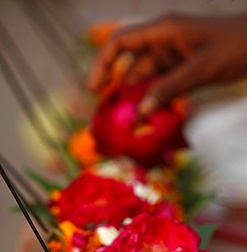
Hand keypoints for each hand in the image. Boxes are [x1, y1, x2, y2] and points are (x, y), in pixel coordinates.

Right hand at [88, 14, 246, 114]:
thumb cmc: (234, 47)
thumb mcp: (200, 68)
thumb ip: (170, 89)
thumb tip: (142, 113)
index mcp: (162, 31)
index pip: (120, 43)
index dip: (103, 64)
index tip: (95, 88)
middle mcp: (162, 42)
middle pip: (131, 66)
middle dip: (121, 90)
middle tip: (113, 117)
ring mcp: (171, 55)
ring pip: (146, 79)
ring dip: (140, 99)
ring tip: (132, 123)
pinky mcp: (180, 68)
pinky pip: (161, 85)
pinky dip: (156, 100)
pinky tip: (152, 116)